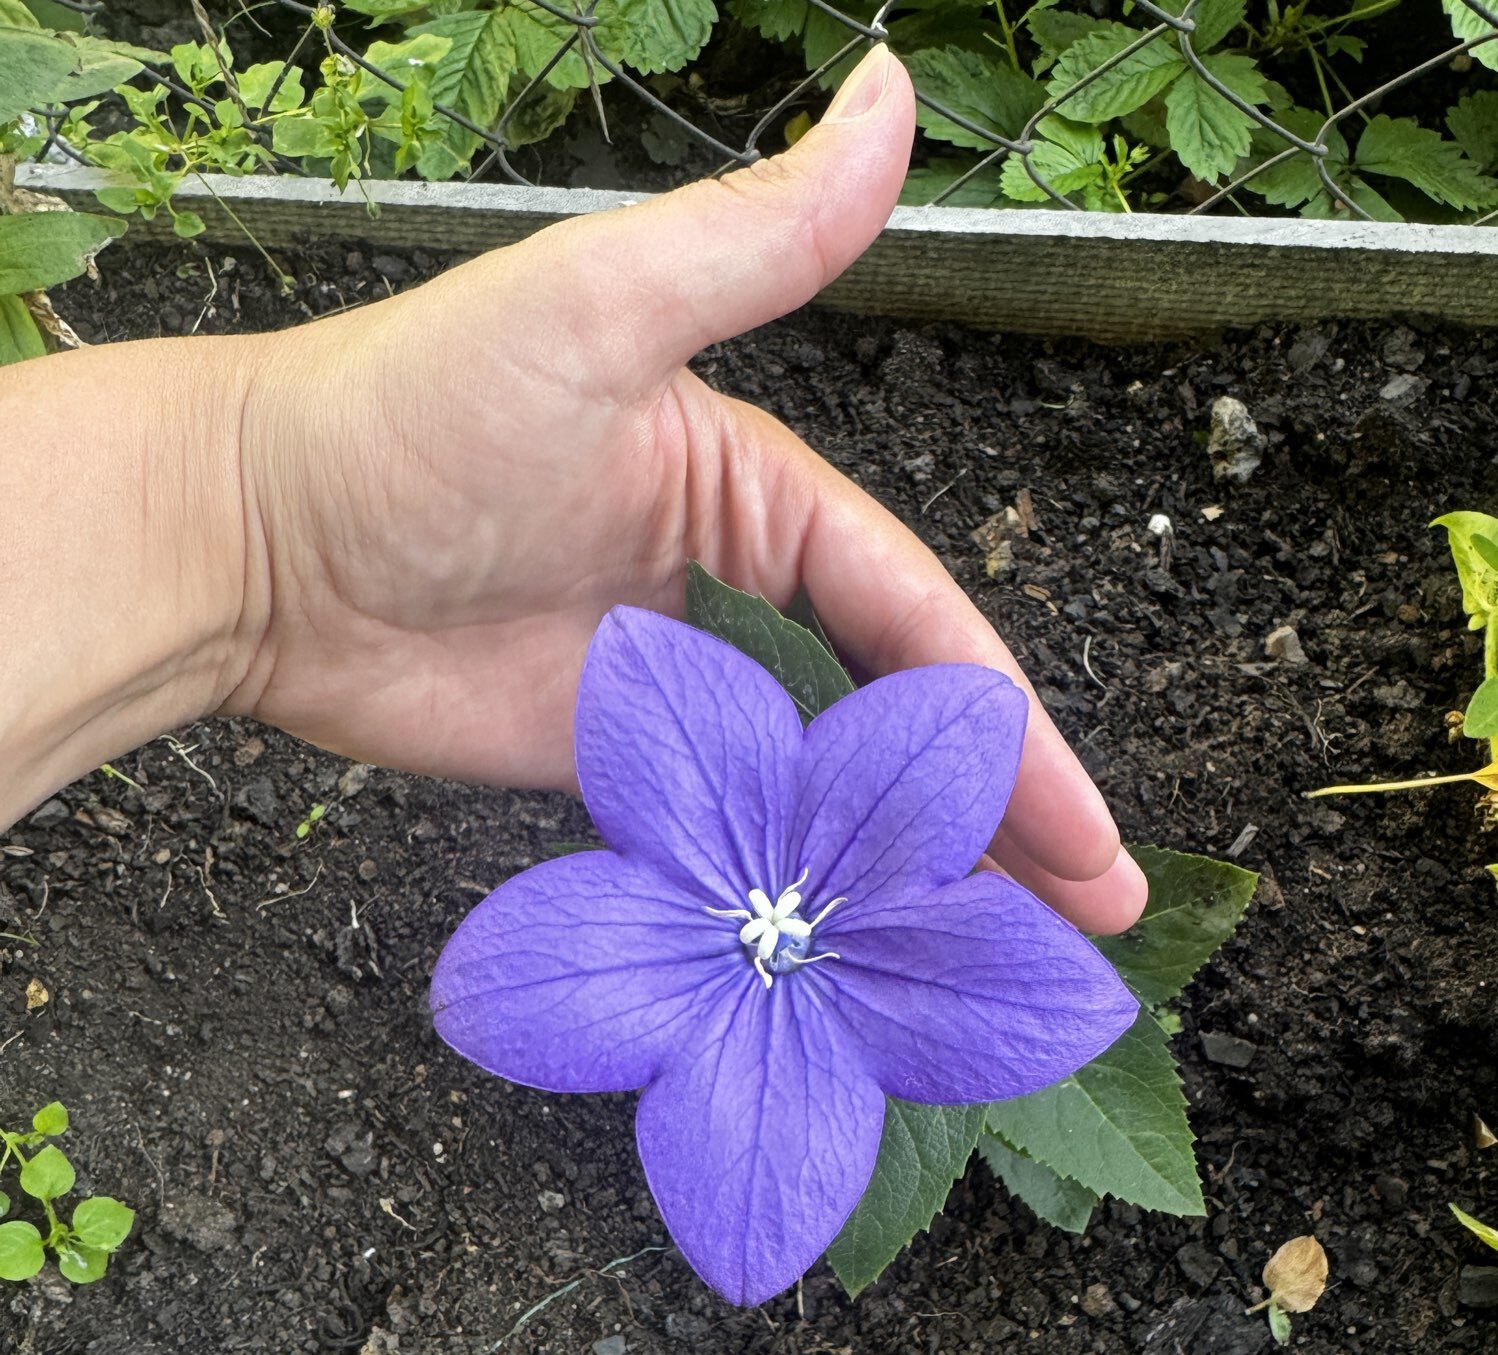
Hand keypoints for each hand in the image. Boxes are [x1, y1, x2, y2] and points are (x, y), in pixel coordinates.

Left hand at [232, 48, 1143, 931]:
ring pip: (826, 795)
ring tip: (1009, 966)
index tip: (1084, 827)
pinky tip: (859, 956)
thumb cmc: (409, 412)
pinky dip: (798, 894)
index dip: (1007, 728)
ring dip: (917, 870)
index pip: (921, 621)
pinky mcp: (612, 775)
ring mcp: (680, 698)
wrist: (251, 546)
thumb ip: (755, 240)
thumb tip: (894, 96)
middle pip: (898, 722)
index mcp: (766, 496)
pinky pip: (729, 843)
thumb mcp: (596, 309)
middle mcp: (739, 598)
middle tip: (1097, 917)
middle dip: (1001, 816)